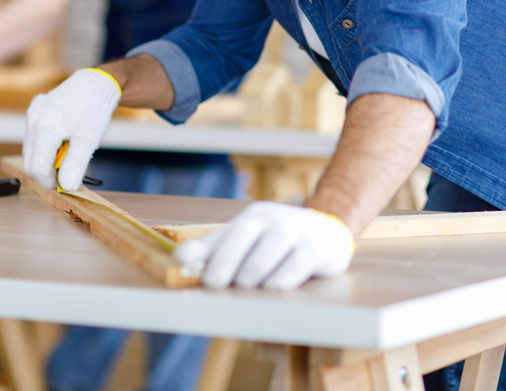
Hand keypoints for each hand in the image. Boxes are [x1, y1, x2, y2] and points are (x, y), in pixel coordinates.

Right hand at [23, 68, 121, 189]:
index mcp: (44, 128)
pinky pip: (34, 134)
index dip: (49, 182)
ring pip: (31, 148)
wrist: (96, 83)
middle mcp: (33, 119)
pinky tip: (64, 138)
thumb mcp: (89, 141)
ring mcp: (32, 112)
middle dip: (46, 171)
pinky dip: (45, 144)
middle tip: (68, 171)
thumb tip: (65, 187)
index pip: (36, 168)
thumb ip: (75, 165)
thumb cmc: (94, 110)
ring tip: (69, 150)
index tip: (64, 185)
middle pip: (30, 160)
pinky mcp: (35, 108)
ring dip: (46, 157)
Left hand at [174, 201, 354, 289]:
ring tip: (246, 287)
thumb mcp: (245, 241)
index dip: (209, 252)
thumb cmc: (277, 242)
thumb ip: (212, 251)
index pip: (228, 233)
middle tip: (217, 284)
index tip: (190, 269)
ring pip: (275, 243)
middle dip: (228, 260)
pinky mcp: (319, 248)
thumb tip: (179, 260)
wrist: (327, 231)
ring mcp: (298, 231)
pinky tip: (275, 288)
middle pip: (247, 234)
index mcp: (253, 218)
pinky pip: (302, 258)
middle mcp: (274, 220)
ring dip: (257, 267)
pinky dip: (287, 274)